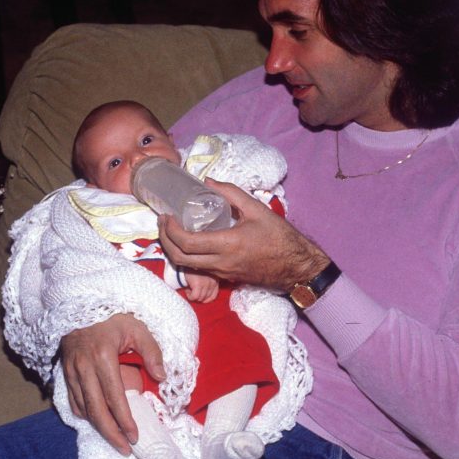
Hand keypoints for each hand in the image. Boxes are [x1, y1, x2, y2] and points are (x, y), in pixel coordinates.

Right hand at [60, 313, 164, 454]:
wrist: (79, 302)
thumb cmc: (112, 316)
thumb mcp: (137, 327)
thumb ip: (152, 351)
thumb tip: (162, 377)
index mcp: (103, 357)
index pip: (114, 398)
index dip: (124, 420)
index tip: (134, 436)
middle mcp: (84, 367)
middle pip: (95, 410)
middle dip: (110, 434)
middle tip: (124, 449)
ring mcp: (71, 371)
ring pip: (83, 409)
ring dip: (98, 428)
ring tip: (114, 441)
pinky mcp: (65, 371)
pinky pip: (73, 400)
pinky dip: (84, 414)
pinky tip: (96, 421)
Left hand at [158, 179, 329, 290]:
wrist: (296, 267)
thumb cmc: (279, 237)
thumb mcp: (257, 209)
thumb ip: (231, 193)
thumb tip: (207, 181)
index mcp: (227, 245)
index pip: (187, 243)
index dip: (170, 230)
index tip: (166, 216)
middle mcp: (220, 263)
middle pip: (180, 259)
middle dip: (164, 241)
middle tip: (162, 223)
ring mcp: (221, 273)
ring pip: (187, 266)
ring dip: (173, 249)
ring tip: (171, 230)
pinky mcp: (225, 277)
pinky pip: (199, 269)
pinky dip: (187, 256)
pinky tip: (188, 241)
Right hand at [183, 270, 218, 302]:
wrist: (186, 263)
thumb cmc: (195, 270)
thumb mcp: (206, 276)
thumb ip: (209, 285)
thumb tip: (205, 299)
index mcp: (216, 280)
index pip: (213, 296)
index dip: (206, 299)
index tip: (199, 298)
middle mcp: (213, 282)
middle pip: (206, 298)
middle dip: (198, 297)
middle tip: (192, 292)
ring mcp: (206, 283)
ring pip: (200, 298)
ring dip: (193, 297)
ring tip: (189, 290)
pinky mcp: (198, 284)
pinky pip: (195, 297)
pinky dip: (190, 296)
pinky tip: (187, 291)